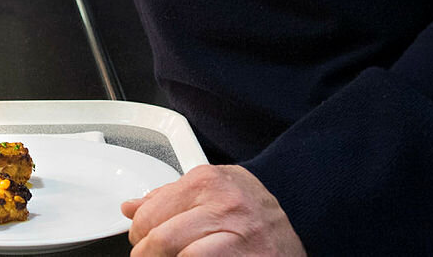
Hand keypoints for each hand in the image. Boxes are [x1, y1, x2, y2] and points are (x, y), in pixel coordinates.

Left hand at [121, 165, 303, 256]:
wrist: (302, 218)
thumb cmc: (253, 207)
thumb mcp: (212, 189)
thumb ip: (169, 196)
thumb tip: (130, 208)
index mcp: (207, 182)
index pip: (149, 214)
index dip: (139, 234)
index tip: (141, 241)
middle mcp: (224, 206)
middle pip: (161, 239)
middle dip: (148, 255)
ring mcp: (239, 238)